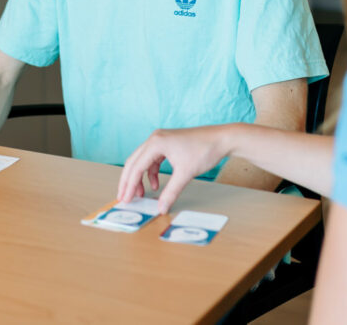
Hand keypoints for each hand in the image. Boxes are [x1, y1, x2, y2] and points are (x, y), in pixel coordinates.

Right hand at [117, 126, 231, 214]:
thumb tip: (161, 208)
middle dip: (129, 181)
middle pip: (134, 162)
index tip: (125, 199)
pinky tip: (156, 185)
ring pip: (142, 161)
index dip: (129, 185)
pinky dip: (151, 172)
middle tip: (124, 197)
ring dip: (140, 177)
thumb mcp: (185, 174)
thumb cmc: (204, 150)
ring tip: (141, 194)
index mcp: (156, 143)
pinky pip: (153, 159)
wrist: (221, 139)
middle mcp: (155, 138)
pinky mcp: (167, 143)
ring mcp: (161, 139)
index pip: (136, 166)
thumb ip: (171, 192)